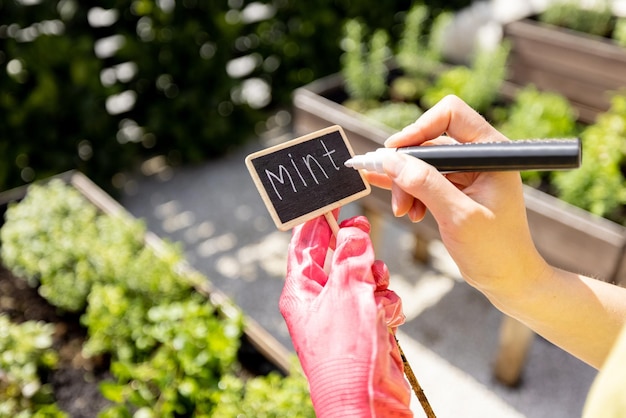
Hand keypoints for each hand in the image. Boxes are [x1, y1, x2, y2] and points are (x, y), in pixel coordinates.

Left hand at [279, 214, 410, 416]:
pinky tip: (387, 317)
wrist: (368, 401)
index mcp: (301, 291)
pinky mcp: (366, 327)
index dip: (316, 221)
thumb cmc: (346, 352)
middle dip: (355, 251)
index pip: (304, 245)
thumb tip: (354, 228)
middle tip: (363, 234)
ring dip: (375, 279)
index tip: (330, 200)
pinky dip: (386, 303)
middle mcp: (319, 302)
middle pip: (337, 258)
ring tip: (377, 290)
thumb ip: (352, 254)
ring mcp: (343, 315)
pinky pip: (379, 299)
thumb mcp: (347, 291)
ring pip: (363, 276)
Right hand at [365, 95, 549, 304]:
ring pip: (421, 163)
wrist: (509, 280)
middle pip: (428, 141)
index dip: (418, 128)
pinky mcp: (454, 188)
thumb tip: (391, 160)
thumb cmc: (495, 250)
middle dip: (406, 168)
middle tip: (396, 198)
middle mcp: (478, 156)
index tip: (392, 154)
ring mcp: (465, 172)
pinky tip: (404, 209)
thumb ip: (426, 185)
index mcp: (491, 152)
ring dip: (405, 185)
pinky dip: (409, 192)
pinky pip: (422, 179)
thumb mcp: (459, 217)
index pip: (450, 115)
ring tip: (404, 213)